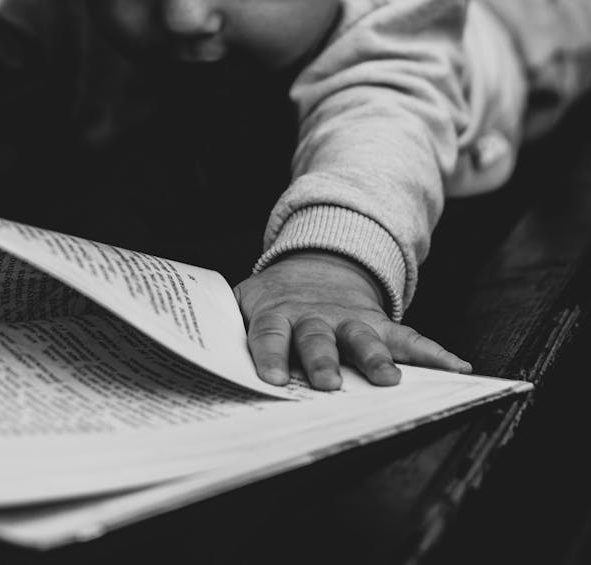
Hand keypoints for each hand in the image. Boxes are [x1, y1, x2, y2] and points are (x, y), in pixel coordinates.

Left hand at [233, 250, 470, 390]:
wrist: (312, 265)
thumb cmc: (271, 301)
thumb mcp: (241, 307)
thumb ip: (225, 330)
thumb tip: (190, 359)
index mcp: (275, 312)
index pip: (267, 332)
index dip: (267, 353)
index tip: (267, 377)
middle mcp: (314, 315)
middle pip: (317, 336)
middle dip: (322, 359)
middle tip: (327, 383)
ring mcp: (349, 318)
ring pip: (364, 336)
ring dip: (376, 357)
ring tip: (390, 380)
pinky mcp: (378, 321)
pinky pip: (408, 336)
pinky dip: (433, 352)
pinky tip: (457, 367)